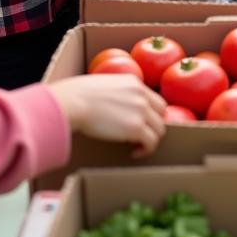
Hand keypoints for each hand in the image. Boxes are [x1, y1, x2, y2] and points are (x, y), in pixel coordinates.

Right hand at [49, 74, 166, 156]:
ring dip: (150, 140)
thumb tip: (107, 102)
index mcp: (134, 82)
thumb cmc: (78, 95)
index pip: (154, 99)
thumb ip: (114, 91)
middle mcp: (142, 95)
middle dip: (153, 126)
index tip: (140, 123)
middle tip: (140, 136)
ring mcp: (141, 110)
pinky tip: (134, 153)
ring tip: (137, 147)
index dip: (151, 114)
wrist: (75, 102)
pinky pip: (152, 142)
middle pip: (161, 114)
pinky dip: (146, 150)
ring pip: (160, 129)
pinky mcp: (136, 127)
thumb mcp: (103, 84)